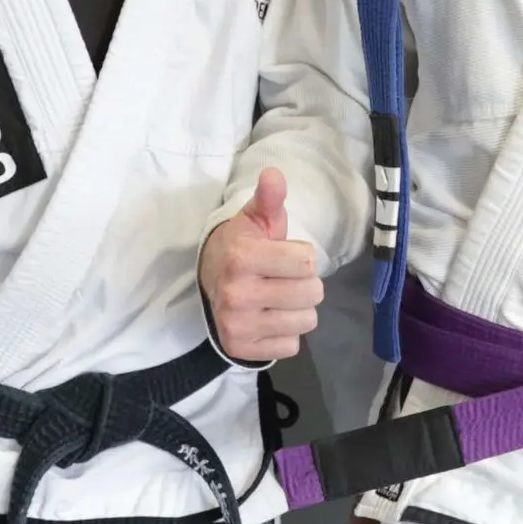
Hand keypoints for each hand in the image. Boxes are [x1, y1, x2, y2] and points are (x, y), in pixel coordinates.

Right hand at [197, 169, 321, 360]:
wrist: (211, 278)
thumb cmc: (244, 245)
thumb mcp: (257, 218)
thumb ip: (269, 197)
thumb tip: (273, 174)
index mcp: (242, 259)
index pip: (307, 264)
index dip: (303, 257)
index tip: (285, 255)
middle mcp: (236, 295)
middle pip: (312, 294)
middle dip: (306, 283)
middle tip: (284, 278)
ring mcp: (237, 325)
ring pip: (306, 321)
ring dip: (299, 309)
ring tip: (278, 298)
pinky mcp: (239, 349)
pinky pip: (291, 346)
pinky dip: (286, 334)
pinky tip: (269, 318)